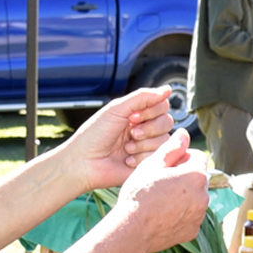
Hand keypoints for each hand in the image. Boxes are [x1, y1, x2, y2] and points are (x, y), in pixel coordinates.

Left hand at [62, 84, 179, 190]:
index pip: (162, 106)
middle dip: (148, 128)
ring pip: (164, 140)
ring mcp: (147, 147)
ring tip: (125, 148)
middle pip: (167, 122)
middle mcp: (145, 129)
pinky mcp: (147, 164)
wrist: (84, 163)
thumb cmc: (94, 136)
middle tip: (131, 133)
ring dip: (142, 144)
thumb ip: (143, 97)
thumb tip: (168, 88)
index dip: (151, 111)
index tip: (132, 116)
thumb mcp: (116, 109)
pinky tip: (126, 159)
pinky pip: (158, 157)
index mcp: (137, 115)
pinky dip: (140, 157)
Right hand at [112, 130, 210, 252]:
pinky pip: (190, 216)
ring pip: (194, 197)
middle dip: (184, 176)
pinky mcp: (192, 230)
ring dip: (183, 195)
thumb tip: (184, 133)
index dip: (181, 157)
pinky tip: (162, 214)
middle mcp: (203, 196)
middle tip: (160, 182)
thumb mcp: (152, 165)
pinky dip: (181, 213)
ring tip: (159, 199)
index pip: (198, 157)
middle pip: (197, 178)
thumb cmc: (139, 194)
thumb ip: (171, 148)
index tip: (165, 165)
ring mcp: (199, 215)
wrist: (131, 230)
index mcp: (196, 176)